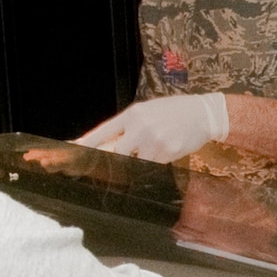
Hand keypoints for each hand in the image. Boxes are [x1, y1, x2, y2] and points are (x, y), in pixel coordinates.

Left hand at [75, 92, 228, 162]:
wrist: (203, 114)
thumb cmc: (173, 111)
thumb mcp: (148, 111)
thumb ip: (129, 126)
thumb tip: (110, 143)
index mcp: (133, 114)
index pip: (103, 131)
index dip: (88, 143)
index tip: (73, 151)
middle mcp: (140, 126)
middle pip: (116, 152)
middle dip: (117, 158)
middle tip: (120, 159)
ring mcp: (153, 140)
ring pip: (134, 162)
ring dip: (140, 160)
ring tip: (154, 146)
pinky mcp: (166, 152)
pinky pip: (152, 165)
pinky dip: (155, 161)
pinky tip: (167, 148)